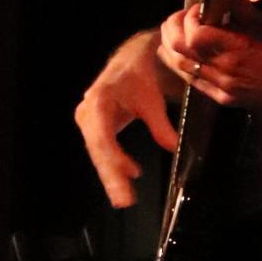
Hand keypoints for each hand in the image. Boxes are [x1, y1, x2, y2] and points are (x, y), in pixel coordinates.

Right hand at [74, 25, 181, 207]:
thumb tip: (173, 148)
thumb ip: (161, 124)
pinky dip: (114, 164)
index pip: (102, 136)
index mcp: (99, 102)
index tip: (129, 175)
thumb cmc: (139, 75)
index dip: (114, 158)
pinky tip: (129, 175)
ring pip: (98, 153)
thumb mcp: (152, 98)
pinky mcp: (94, 126)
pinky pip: (102, 149)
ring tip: (124, 197)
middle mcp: (88, 112)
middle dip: (111, 177)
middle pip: (98, 150)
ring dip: (111, 175)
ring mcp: (88, 120)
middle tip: (124, 201)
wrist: (130, 59)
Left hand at [158, 4, 261, 117]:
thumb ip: (244, 9)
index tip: (198, 8)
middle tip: (179, 17)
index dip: (189, 19)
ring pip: (181, 68)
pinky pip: (192, 82)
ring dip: (171, 47)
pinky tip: (183, 55)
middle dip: (172, 29)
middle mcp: (225, 71)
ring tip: (175, 32)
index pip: (195, 35)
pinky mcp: (224, 99)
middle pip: (180, 50)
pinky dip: (182, 65)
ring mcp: (222, 88)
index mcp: (238, 50)